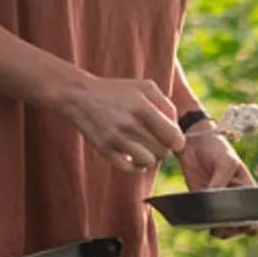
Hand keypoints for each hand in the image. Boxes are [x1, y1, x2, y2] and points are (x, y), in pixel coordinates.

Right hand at [61, 73, 182, 173]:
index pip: (173, 136)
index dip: (177, 141)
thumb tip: (176, 127)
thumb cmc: (117, 91)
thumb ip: (166, 104)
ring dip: (150, 158)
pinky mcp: (104, 150)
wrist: (80, 96)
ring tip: (146, 150)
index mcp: (142, 106)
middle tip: (157, 143)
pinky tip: (133, 157)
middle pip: (163, 151)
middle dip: (164, 149)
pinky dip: (135, 166)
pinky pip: (128, 169)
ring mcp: (115, 138)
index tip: (172, 139)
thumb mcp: (145, 87)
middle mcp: (129, 124)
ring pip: (148, 162)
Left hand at [179, 126, 257, 233]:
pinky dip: (202, 224)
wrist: (194, 142)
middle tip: (225, 224)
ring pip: (222, 229)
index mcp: (248, 191)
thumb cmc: (217, 148)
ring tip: (213, 225)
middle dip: (234, 230)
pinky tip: (200, 221)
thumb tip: (214, 202)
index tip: (246, 224)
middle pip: (239, 228)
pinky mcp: (199, 203)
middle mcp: (234, 202)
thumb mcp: (226, 161)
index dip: (255, 225)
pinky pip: (203, 221)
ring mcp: (217, 204)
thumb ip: (222, 181)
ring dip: (219, 231)